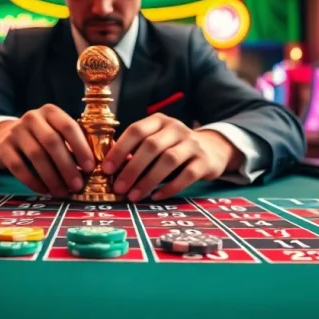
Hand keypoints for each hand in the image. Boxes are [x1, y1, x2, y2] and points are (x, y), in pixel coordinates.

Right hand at [0, 104, 94, 197]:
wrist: (5, 136)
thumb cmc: (41, 138)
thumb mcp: (56, 132)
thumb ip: (73, 144)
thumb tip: (94, 168)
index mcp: (50, 112)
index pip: (68, 127)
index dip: (81, 147)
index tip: (90, 167)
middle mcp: (32, 117)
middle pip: (52, 142)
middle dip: (67, 166)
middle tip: (77, 185)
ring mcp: (15, 131)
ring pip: (36, 156)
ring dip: (51, 177)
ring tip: (62, 192)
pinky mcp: (3, 147)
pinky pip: (19, 167)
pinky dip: (33, 181)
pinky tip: (44, 190)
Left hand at [101, 115, 237, 201]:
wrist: (212, 150)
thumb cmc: (173, 148)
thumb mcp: (156, 143)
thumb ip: (136, 152)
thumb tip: (111, 171)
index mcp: (159, 121)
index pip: (136, 130)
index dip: (119, 149)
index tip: (106, 169)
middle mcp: (176, 128)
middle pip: (151, 146)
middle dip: (132, 168)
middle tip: (118, 188)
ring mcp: (192, 143)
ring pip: (168, 160)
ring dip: (148, 180)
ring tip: (134, 196)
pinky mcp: (204, 161)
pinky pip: (186, 175)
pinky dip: (169, 188)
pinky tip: (156, 197)